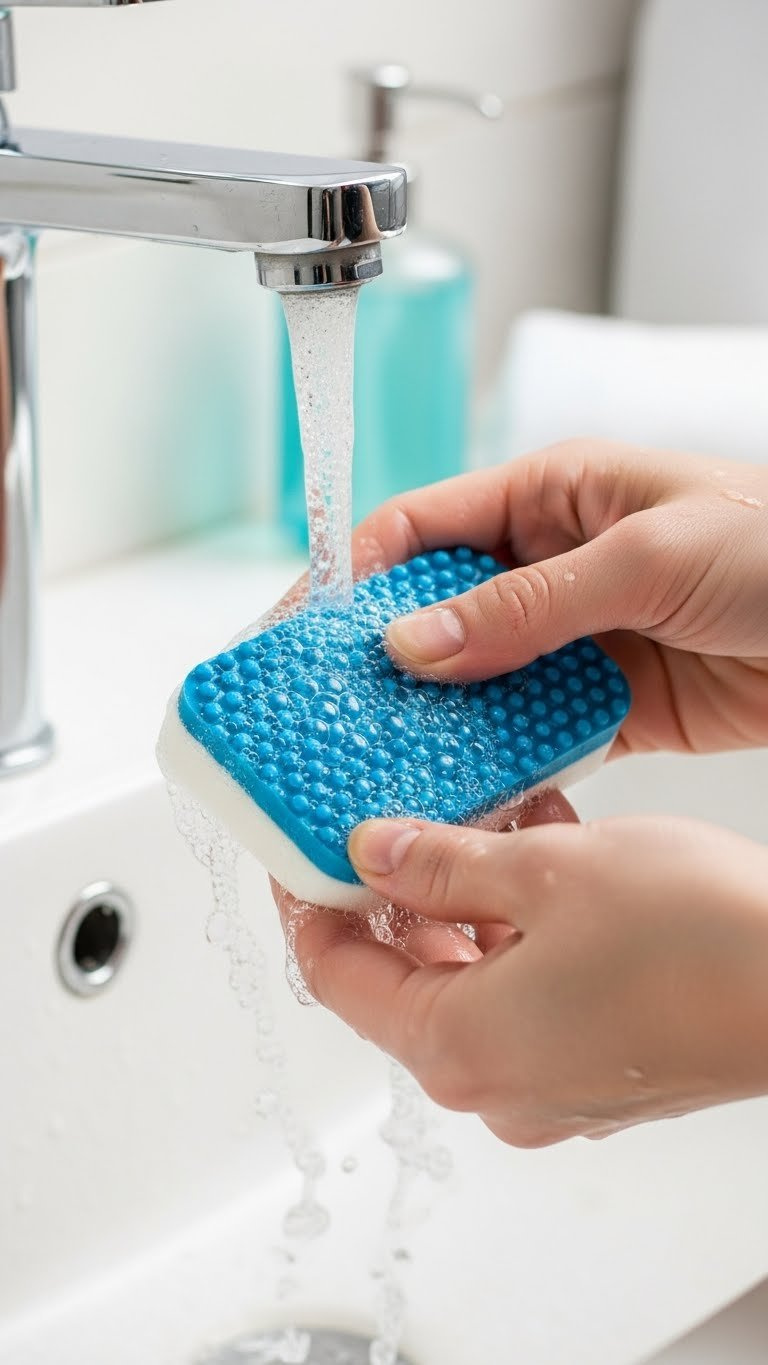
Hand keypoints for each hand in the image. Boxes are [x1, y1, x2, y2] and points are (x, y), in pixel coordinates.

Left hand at [279, 811, 767, 1145]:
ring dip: (467, 900)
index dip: (309, 905)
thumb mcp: (545, 871)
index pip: (336, 977)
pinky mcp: (603, 1066)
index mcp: (458, 1047)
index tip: (298, 850)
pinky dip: (521, 928)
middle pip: (404, 980)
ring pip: (473, 979)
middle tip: (390, 818)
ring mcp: (554, 1082)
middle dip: (394, 895)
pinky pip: (530, 991)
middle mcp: (498, 1084)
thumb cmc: (697, 940)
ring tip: (480, 818)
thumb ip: (442, 862)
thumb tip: (372, 852)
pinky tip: (544, 856)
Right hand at [350, 441, 767, 756]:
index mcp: (552, 496)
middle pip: (438, 612)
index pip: (425, 527)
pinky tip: (460, 788)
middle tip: (327, 711)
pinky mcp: (607, 706)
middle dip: (383, 660)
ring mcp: (575, 640)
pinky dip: (498, 761)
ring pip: (478, 681)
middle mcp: (552, 566)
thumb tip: (416, 640)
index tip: (309, 631)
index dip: (358, 575)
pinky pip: (533, 733)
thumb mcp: (647, 556)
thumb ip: (528, 604)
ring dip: (435, 719)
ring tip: (378, 762)